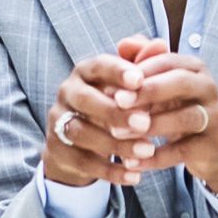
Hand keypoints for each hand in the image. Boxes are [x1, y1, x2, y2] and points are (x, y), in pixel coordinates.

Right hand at [41, 53, 158, 187]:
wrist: (79, 142)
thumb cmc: (112, 103)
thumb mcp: (127, 86)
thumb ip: (143, 64)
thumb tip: (160, 44)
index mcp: (85, 71)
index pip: (99, 65)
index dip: (118, 72)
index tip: (140, 81)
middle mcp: (67, 92)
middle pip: (85, 99)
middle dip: (116, 112)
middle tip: (146, 122)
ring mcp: (58, 121)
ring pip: (82, 132)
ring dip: (116, 144)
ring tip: (147, 150)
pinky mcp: (57, 150)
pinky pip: (82, 161)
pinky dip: (110, 170)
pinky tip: (135, 174)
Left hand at [111, 37, 217, 192]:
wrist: (214, 146)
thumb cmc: (177, 107)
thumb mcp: (160, 85)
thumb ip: (141, 63)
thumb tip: (123, 43)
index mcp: (194, 67)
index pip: (166, 60)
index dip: (139, 71)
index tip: (111, 83)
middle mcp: (208, 87)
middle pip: (180, 82)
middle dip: (147, 91)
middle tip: (117, 102)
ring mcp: (214, 116)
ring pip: (185, 117)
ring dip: (150, 125)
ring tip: (118, 134)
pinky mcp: (211, 145)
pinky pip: (183, 151)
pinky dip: (155, 158)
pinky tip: (131, 162)